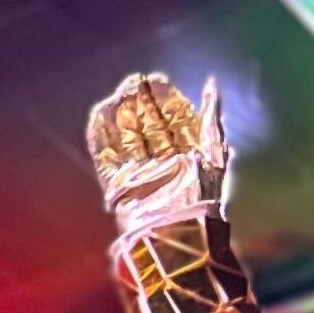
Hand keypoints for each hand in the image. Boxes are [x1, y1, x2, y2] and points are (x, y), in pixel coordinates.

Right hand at [86, 70, 230, 233]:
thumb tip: (212, 84)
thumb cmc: (200, 196)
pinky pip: (105, 157)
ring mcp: (138, 173)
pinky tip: (100, 115)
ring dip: (121, 114)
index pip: (173, 120)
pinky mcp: (117, 185)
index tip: (158, 80)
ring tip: (119, 93)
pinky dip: (100, 136)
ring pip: (126, 137)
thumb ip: (211, 118)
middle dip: (141, 103)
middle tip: (135, 81)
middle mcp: (161, 162)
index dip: (165, 99)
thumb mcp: (214, 150)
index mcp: (186, 153)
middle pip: (147, 126)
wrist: (175, 231)